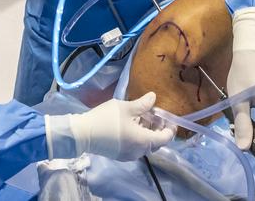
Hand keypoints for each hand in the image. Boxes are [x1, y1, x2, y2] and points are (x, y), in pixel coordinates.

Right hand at [46, 92, 175, 160]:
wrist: (83, 134)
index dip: (170, 129)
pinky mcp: (120, 155)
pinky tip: (132, 125)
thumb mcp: (126, 108)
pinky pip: (136, 147)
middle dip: (158, 129)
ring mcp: (129, 155)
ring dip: (147, 133)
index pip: (165, 138)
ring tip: (142, 117)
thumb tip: (154, 97)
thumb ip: (143, 104)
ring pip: (145, 145)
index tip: (171, 120)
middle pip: (156, 143)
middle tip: (155, 115)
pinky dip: (139, 137)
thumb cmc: (107, 119)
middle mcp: (138, 152)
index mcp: (143, 141)